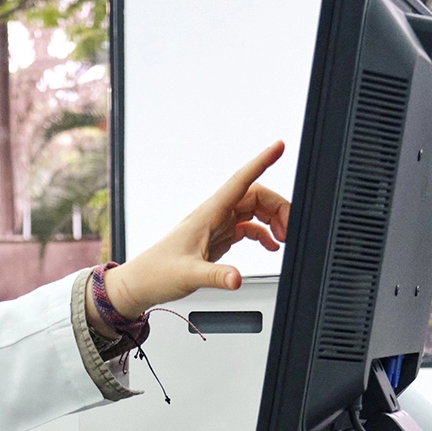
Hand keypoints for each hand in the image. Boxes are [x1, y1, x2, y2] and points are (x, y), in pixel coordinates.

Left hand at [103, 142, 289, 318]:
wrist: (140, 283)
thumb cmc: (157, 273)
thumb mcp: (189, 276)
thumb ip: (216, 276)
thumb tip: (237, 278)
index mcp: (208, 213)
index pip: (240, 180)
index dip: (261, 161)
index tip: (279, 147)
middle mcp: (214, 215)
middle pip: (255, 195)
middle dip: (278, 206)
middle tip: (291, 228)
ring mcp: (216, 225)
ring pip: (253, 210)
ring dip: (273, 220)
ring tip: (284, 238)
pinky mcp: (217, 238)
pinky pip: (247, 227)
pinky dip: (263, 233)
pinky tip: (270, 245)